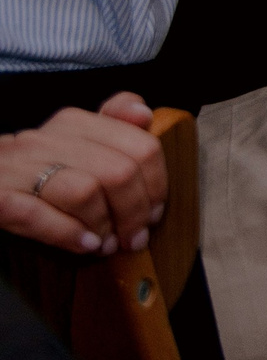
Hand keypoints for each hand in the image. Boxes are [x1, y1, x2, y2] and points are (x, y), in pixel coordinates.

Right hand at [0, 95, 165, 254]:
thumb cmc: (28, 170)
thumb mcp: (72, 145)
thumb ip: (113, 127)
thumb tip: (143, 114)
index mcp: (72, 124)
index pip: (141, 146)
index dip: (156, 185)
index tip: (154, 213)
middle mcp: (44, 141)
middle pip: (118, 172)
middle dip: (135, 212)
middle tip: (134, 237)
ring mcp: (16, 168)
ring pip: (84, 191)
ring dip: (104, 225)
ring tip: (108, 244)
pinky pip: (37, 214)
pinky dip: (67, 233)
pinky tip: (84, 245)